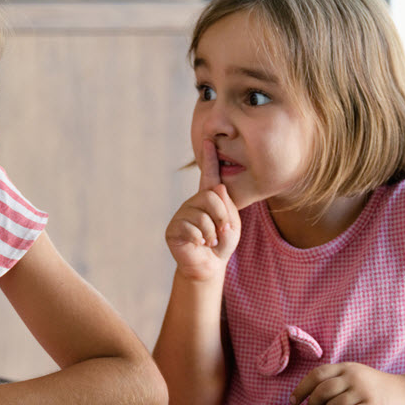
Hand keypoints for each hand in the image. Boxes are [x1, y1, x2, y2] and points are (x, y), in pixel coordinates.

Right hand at [165, 140, 241, 280]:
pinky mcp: (173, 228)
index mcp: (208, 198)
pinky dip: (201, 240)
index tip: (209, 139)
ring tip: (210, 242)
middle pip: (211, 196)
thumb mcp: (232, 223)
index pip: (209, 174)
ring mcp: (181, 214)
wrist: (209, 265)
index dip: (209, 158)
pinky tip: (198, 245)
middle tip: (222, 232)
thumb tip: (216, 187)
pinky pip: (191, 228)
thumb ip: (227, 205)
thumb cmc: (221, 243)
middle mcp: (193, 202)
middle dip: (222, 217)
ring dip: (212, 233)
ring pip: (202, 215)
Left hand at [290, 362, 404, 404]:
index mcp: (347, 367)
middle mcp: (355, 377)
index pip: (317, 374)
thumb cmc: (376, 387)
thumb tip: (309, 395)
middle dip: (312, 403)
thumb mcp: (356, 375)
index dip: (302, 388)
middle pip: (322, 390)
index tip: (294, 400)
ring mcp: (365, 392)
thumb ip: (336, 380)